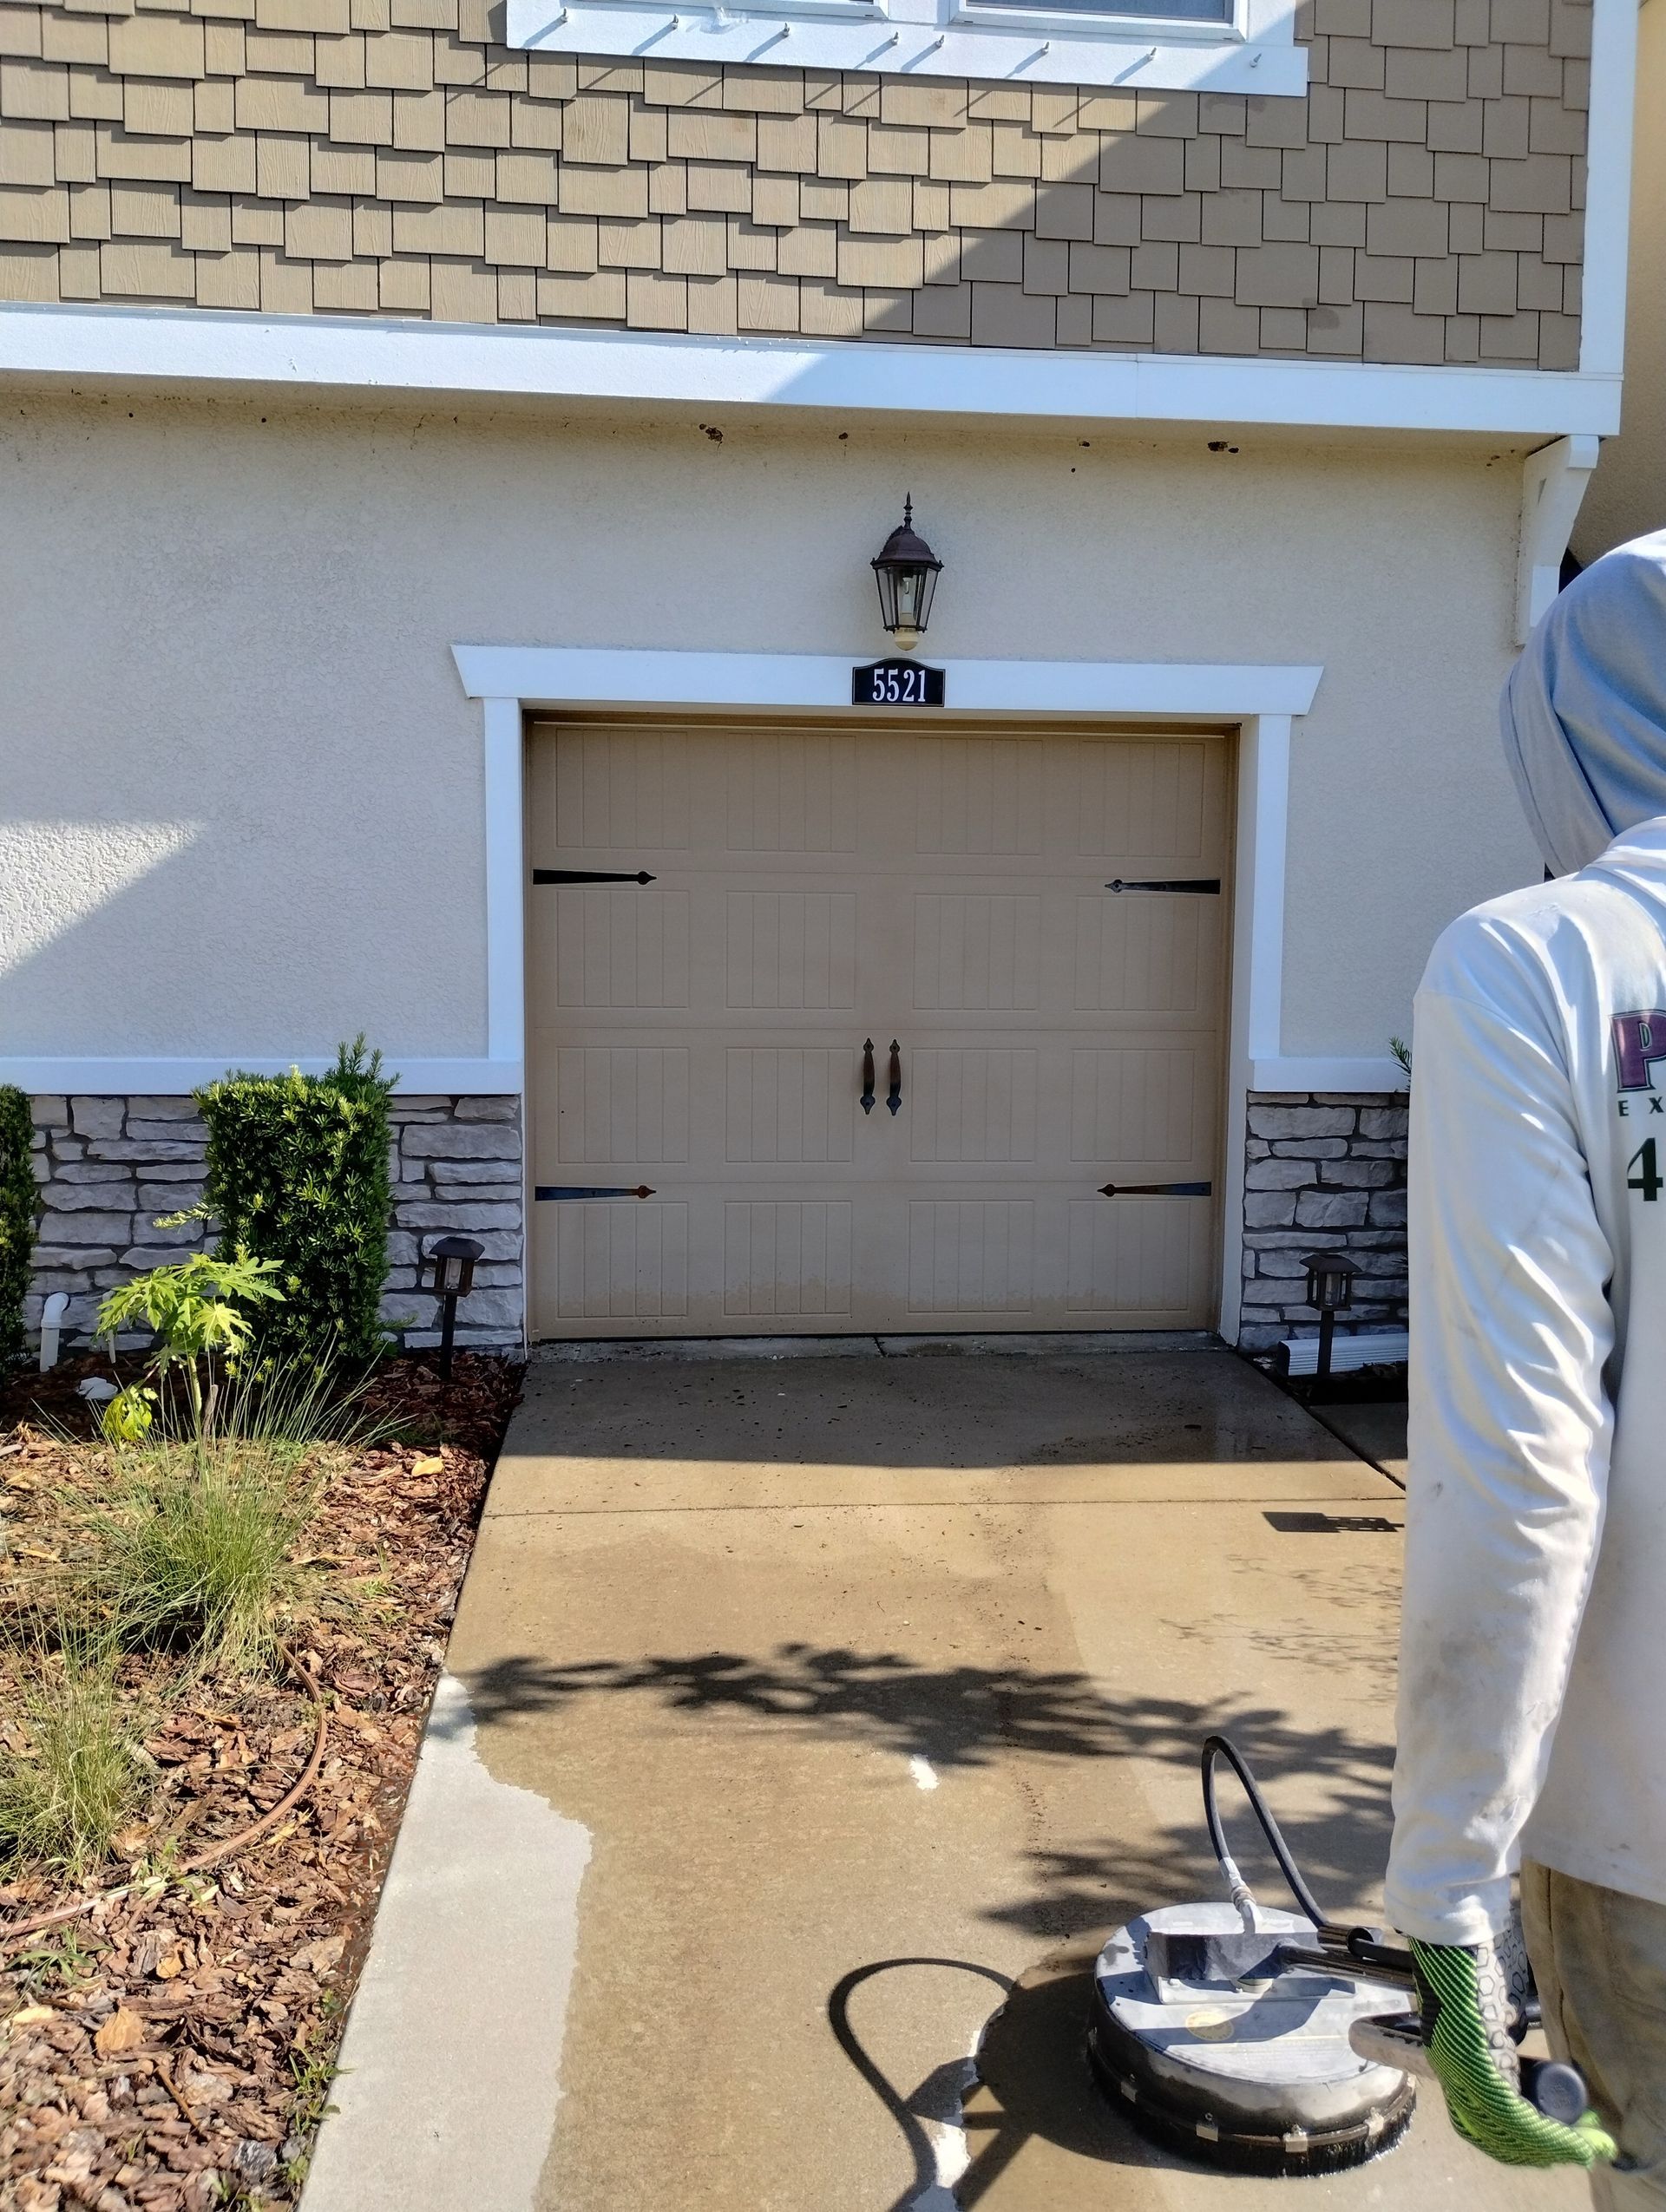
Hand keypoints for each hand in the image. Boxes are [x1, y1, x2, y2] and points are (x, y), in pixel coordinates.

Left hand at [1410, 1930, 1616, 2168]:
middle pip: (1490, 2133)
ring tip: (1581, 2143)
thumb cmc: (1474, 1953)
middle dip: (1535, 2148)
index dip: (1515, 2136)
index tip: (1551, 2138)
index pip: (1478, 2119)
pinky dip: (1544, 2131)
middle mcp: (1449, 2069)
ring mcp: (1459, 2068)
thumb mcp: (1491, 2003)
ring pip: (1505, 2130)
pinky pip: (1513, 2115)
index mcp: (1450, 2055)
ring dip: (1547, 2143)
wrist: (1456, 1926)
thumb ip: (1499, 2027)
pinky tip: (1571, 2137)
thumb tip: (1514, 2038)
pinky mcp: (1476, 2062)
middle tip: (1574, 2145)